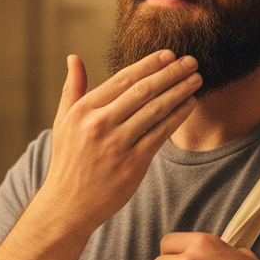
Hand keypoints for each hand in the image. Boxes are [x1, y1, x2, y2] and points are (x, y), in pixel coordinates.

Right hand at [39, 51, 200, 233]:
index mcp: (84, 110)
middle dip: (171, 73)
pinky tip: (189, 104)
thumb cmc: (68, 161)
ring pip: (155, 110)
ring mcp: (117, 144)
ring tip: (196, 79)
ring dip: (179, 91)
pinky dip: (177, 117)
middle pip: (143, 91)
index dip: (149, 64)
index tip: (168, 55)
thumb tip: (73, 57)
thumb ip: (72, 89)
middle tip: (191, 61)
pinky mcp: (133, 164)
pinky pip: (160, 134)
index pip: (122, 79)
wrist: (69, 204)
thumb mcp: (63, 122)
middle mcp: (100, 124)